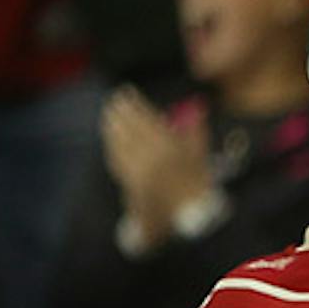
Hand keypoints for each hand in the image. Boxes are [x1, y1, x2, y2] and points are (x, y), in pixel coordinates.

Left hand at [102, 88, 213, 244]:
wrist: (191, 216)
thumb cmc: (200, 183)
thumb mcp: (201, 154)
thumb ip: (196, 130)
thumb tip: (195, 107)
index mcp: (168, 147)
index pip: (144, 118)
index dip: (134, 103)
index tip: (127, 91)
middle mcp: (149, 157)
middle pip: (128, 129)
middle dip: (119, 112)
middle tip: (113, 100)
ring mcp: (137, 170)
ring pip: (119, 144)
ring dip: (111, 127)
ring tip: (107, 115)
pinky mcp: (130, 182)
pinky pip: (116, 160)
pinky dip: (112, 146)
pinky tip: (110, 141)